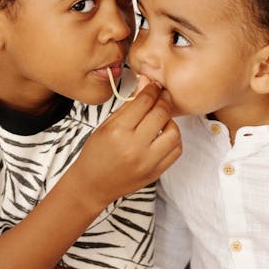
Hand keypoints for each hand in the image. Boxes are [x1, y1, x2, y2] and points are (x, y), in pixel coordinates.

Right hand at [71, 82, 181, 209]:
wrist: (93, 185)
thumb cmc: (96, 153)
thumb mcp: (106, 125)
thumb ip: (128, 105)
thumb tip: (145, 83)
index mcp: (118, 132)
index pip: (144, 102)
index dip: (152, 89)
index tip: (154, 85)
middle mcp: (134, 147)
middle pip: (161, 114)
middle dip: (163, 100)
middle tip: (162, 96)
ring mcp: (147, 162)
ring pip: (173, 132)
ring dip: (170, 121)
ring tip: (161, 119)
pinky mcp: (155, 173)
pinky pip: (176, 151)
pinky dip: (173, 139)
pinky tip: (163, 135)